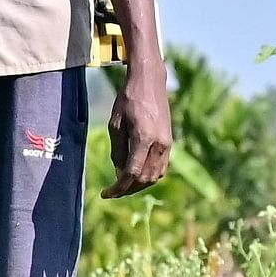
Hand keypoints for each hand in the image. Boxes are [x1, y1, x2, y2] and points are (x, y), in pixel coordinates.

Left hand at [103, 73, 173, 198]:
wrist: (149, 82)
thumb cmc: (128, 100)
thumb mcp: (115, 124)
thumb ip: (118, 151)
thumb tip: (120, 173)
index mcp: (143, 138)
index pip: (131, 174)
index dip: (118, 188)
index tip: (106, 194)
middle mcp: (159, 144)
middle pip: (144, 179)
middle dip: (128, 189)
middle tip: (113, 191)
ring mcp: (167, 144)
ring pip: (155, 176)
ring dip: (139, 185)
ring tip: (123, 185)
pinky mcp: (170, 142)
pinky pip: (161, 167)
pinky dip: (148, 176)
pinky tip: (136, 174)